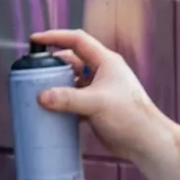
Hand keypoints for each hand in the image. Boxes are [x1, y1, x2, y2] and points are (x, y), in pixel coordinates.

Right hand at [28, 28, 179, 179]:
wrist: (146, 142)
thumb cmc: (130, 116)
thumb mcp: (96, 103)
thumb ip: (67, 99)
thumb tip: (41, 96)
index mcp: (105, 62)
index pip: (77, 40)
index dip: (55, 37)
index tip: (36, 40)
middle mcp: (102, 73)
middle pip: (71, 61)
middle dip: (52, 65)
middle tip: (33, 72)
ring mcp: (99, 90)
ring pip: (72, 82)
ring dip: (56, 86)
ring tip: (37, 92)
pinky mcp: (96, 107)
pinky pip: (74, 100)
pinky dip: (62, 103)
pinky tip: (51, 110)